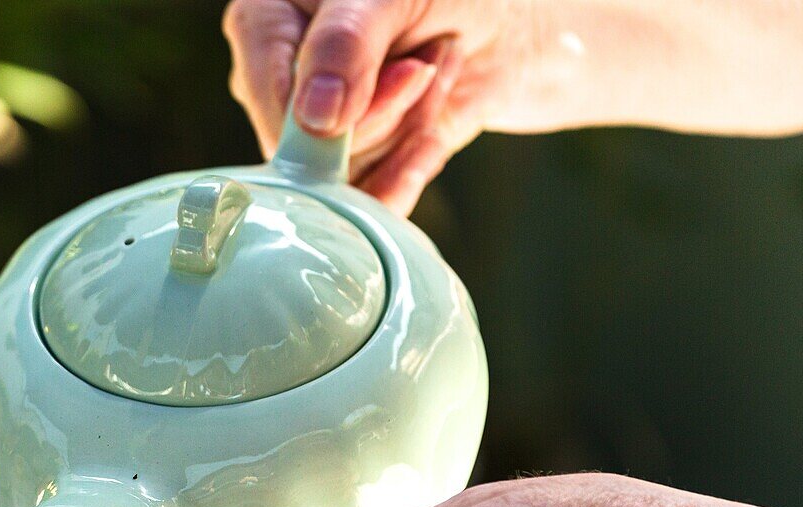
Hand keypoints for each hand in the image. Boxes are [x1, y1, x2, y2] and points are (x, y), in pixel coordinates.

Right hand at [224, 0, 802, 214]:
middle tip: (426, 70)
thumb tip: (316, 122)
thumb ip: (350, 41)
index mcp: (276, 12)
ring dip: (398, 135)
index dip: (319, 97)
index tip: (397, 77)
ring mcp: (332, 121)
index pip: (265, 78)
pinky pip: (375, 193)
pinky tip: (436, 127)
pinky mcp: (373, 159)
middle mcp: (296, 69)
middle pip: (299, 133)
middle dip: (373, 112)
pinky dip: (407, 178)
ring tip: (438, 78)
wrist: (536, 25)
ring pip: (340, 169)